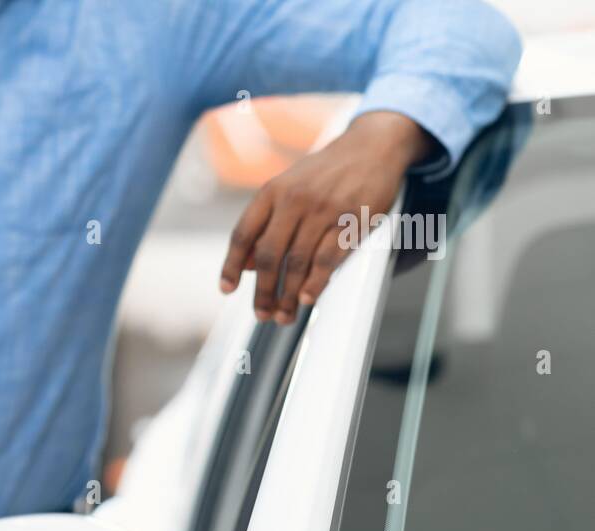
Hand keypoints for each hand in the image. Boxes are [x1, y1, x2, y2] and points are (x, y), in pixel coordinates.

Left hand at [219, 111, 431, 323]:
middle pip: (268, 255)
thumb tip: (244, 264)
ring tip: (283, 315)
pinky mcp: (351, 220)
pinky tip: (306, 298)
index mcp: (272, 191)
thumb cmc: (325, 172)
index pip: (243, 234)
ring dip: (287, 295)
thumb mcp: (287, 186)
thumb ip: (265, 222)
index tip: (227, 289)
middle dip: (262, 291)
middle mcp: (294, 199)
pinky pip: (328, 258)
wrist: (372, 146)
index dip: (231, 266)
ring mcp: (324, 209)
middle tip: (261, 313)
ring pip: (297, 262)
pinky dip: (315, 283)